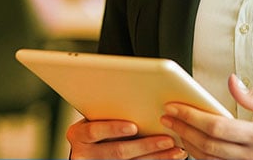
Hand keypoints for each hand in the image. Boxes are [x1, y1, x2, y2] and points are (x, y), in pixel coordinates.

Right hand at [66, 118, 186, 159]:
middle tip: (166, 140)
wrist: (87, 149)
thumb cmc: (95, 125)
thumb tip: (140, 99)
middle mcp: (83, 153)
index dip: (113, 129)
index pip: (93, 131)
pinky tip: (168, 157)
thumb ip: (108, 112)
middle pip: (117, 151)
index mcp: (77, 135)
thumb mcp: (94, 118)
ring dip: (156, 157)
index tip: (133, 127)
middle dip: (145, 145)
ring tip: (175, 150)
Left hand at [159, 74, 252, 159]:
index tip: (176, 108)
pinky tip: (193, 148)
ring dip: (188, 145)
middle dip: (183, 130)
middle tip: (168, 118)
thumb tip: (233, 81)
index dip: (191, 117)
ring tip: (176, 131)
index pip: (217, 126)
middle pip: (206, 145)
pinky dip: (202, 158)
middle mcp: (252, 157)